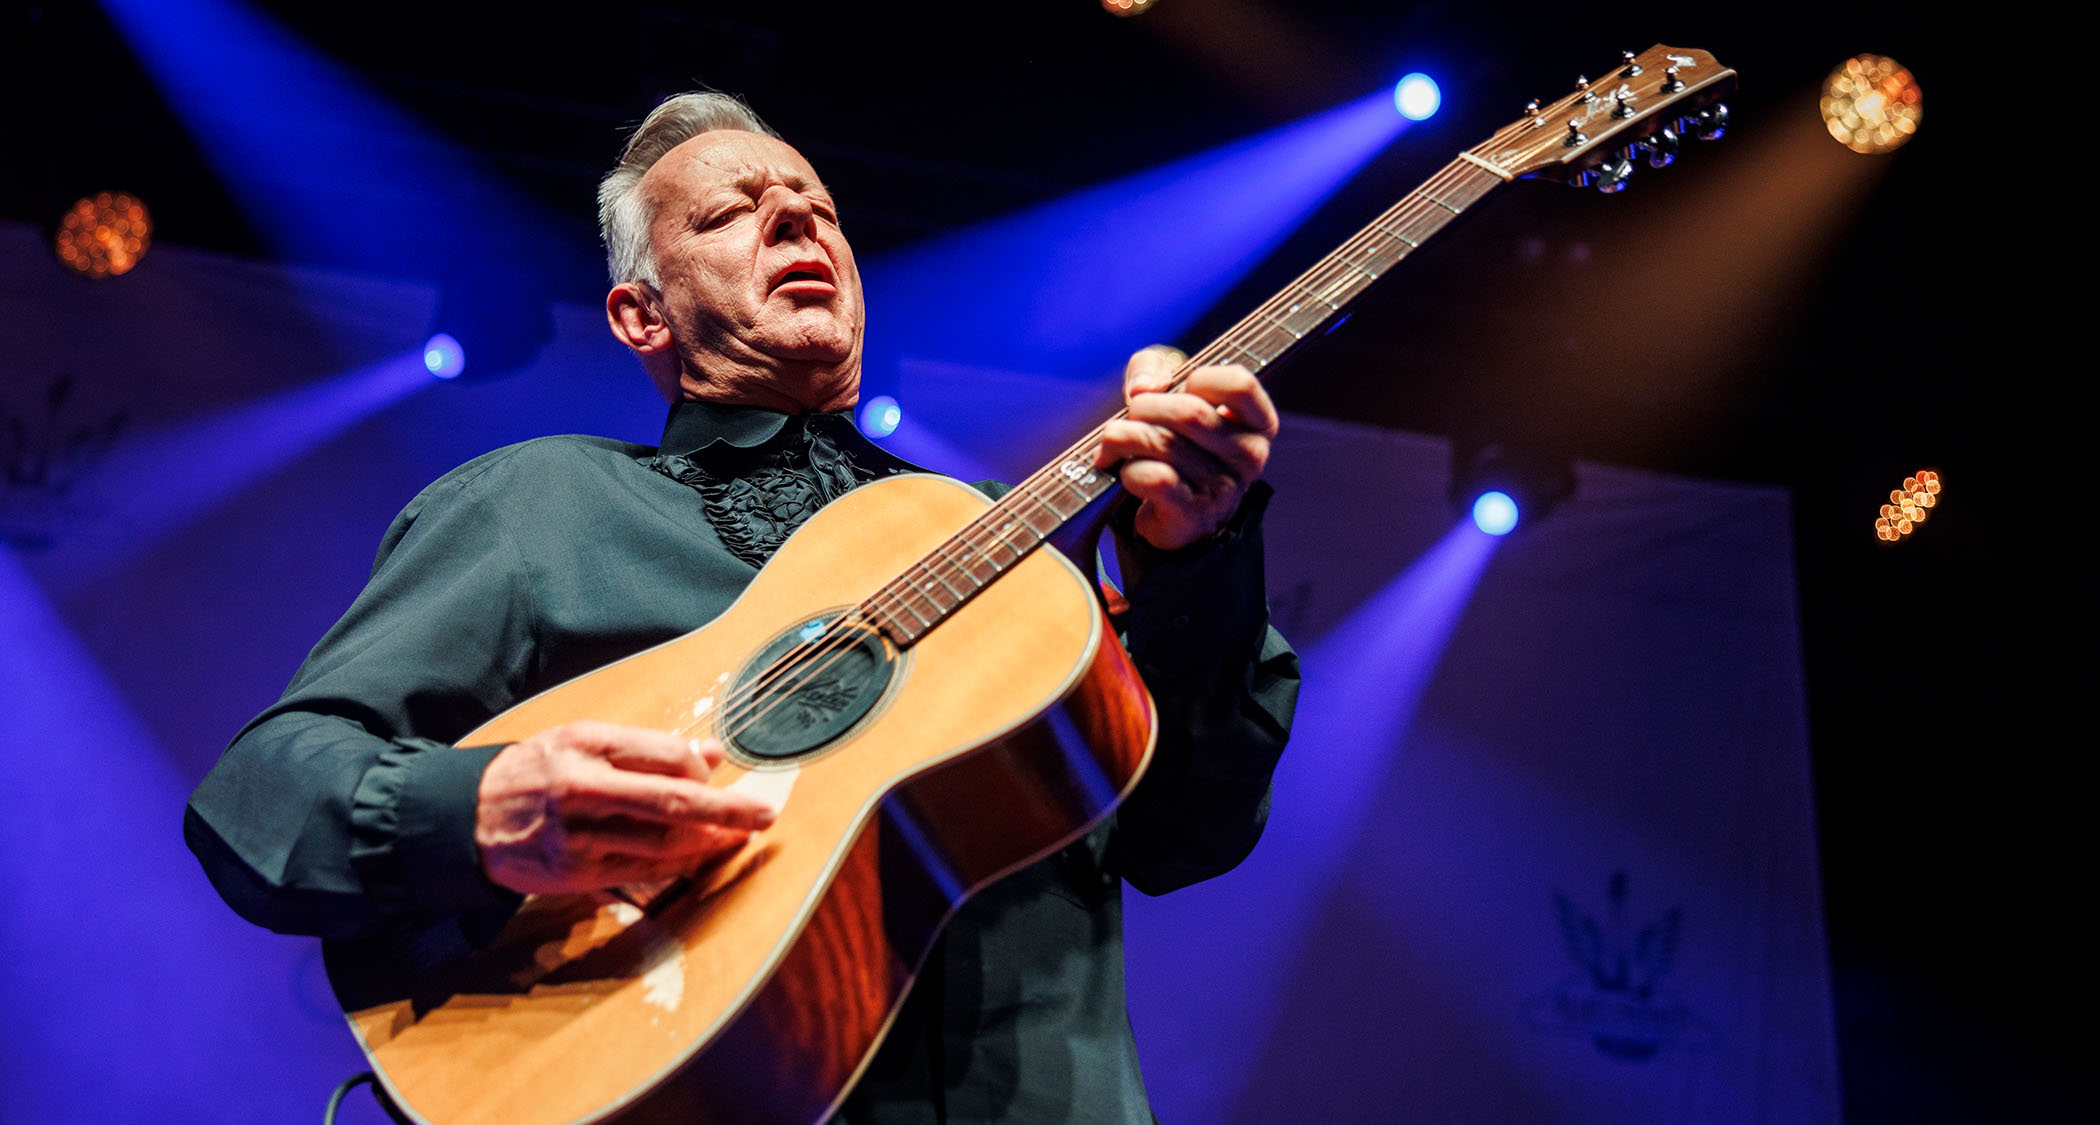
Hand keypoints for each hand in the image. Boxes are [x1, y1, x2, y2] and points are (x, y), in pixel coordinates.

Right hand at [476, 720, 776, 894]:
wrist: (467, 818)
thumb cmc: (534, 772)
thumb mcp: (580, 740)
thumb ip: (647, 746)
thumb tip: (711, 753)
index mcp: (586, 745)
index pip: (665, 755)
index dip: (702, 768)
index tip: (722, 774)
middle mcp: (582, 790)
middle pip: (671, 801)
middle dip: (727, 810)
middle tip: (764, 814)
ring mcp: (578, 837)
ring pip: (661, 843)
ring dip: (707, 843)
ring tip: (735, 837)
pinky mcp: (575, 873)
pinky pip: (640, 871)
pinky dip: (676, 865)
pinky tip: (696, 856)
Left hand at [1095, 345, 1279, 549]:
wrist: (1172, 511)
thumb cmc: (1176, 441)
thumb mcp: (1171, 390)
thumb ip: (1155, 366)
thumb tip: (1143, 388)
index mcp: (1257, 423)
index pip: (1240, 384)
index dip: (1198, 378)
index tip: (1179, 389)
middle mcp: (1248, 456)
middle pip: (1189, 413)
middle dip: (1144, 407)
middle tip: (1131, 418)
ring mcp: (1223, 489)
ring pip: (1163, 444)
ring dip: (1123, 437)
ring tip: (1114, 442)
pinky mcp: (1192, 514)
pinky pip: (1154, 478)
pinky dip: (1128, 469)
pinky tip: (1125, 471)